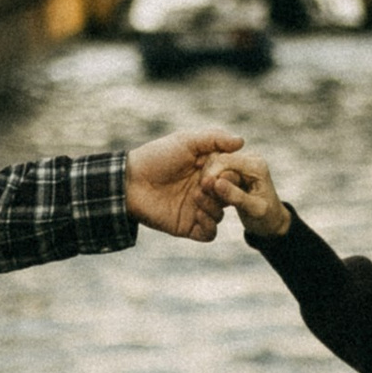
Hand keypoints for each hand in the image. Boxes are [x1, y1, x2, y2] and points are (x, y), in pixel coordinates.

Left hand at [125, 124, 244, 240]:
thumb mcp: (185, 141)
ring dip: (213, 205)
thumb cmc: (156, 156)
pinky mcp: (188, 226)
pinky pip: (209, 233)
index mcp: (208, 171)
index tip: (223, 170)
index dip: (232, 174)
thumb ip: (214, 138)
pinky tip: (197, 212)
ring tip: (196, 195)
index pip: (233, 175)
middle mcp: (205, 191)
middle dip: (224, 191)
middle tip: (208, 183)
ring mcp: (197, 209)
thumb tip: (242, 141)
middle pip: (230, 196)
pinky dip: (209, 224)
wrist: (129, 181)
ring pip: (221, 214)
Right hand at [206, 150, 289, 239]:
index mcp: (256, 166)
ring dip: (207, 181)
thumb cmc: (266, 217)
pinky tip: (209, 196)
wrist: (271, 220)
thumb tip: (217, 183)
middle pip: (217, 160)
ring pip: (213, 165)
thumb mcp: (254, 210)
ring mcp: (240, 165)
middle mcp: (248, 160)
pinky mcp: (233, 171)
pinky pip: (214, 172)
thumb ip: (236, 196)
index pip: (225, 160)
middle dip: (208, 177)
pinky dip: (209, 184)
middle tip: (203, 195)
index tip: (203, 190)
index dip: (211, 173)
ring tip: (207, 198)